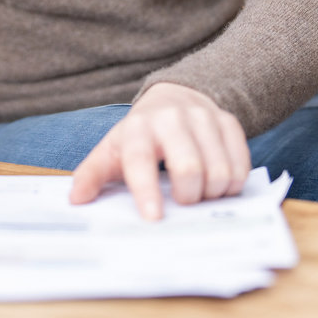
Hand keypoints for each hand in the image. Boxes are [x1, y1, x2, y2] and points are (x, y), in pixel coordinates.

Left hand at [68, 82, 249, 220]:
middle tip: (184, 202)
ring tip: (201, 193)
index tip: (153, 218)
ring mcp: (203, 117)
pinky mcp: (228, 121)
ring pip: (220, 170)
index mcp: (137, 128)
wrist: (173, 99)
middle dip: (189, 197)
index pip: (141, 161)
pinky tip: (219, 183)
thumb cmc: (139, 136)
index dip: (147, 190)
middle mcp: (171, 118)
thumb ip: (92, 175)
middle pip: (190, 169)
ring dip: (214, 193)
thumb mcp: (111, 151)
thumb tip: (76, 200)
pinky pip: (241, 163)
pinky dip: (233, 183)